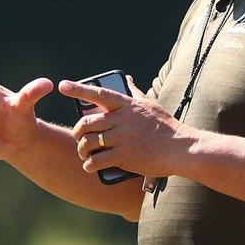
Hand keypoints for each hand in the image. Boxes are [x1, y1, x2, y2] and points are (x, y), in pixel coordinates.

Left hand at [59, 76, 188, 177]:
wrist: (180, 148)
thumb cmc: (166, 126)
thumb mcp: (150, 104)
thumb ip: (134, 92)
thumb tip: (127, 79)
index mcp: (126, 105)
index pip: (99, 94)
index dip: (79, 90)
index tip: (63, 86)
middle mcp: (121, 120)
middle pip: (86, 123)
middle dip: (78, 131)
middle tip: (78, 136)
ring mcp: (121, 139)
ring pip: (88, 142)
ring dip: (82, 149)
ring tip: (84, 153)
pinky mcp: (123, 157)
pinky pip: (97, 161)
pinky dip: (89, 165)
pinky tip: (89, 166)